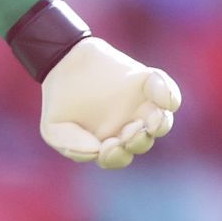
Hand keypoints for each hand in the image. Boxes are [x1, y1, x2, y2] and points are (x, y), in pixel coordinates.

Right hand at [40, 37, 181, 169]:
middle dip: (137, 141)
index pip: (120, 157)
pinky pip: (167, 91)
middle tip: (128, 131)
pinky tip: (162, 99)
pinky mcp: (147, 82)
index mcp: (107, 142)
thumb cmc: (59, 102)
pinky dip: (168, 94)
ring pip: (161, 122)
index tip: (106, 146)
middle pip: (143, 142)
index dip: (116, 156)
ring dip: (160, 124)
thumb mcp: (53, 129)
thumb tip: (96, 151)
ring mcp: (140, 105)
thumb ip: (71, 146)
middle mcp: (127, 126)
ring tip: (153, 120)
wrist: (63, 63)